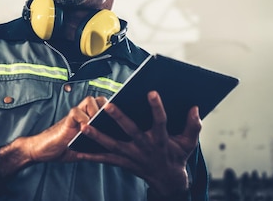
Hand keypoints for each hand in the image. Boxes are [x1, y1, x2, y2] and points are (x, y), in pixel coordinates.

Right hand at [0, 95, 105, 175]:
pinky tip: (85, 129)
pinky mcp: (66, 121)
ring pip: (89, 101)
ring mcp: (74, 117)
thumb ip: (95, 146)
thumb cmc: (62, 149)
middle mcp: (82, 115)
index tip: (119, 116)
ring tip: (97, 123)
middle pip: (99, 99)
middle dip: (106, 107)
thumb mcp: (83, 149)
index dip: (112, 109)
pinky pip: (76, 113)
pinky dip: (83, 119)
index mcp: (88, 120)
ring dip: (96, 111)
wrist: (41, 150)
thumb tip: (114, 150)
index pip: (104, 106)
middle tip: (109, 119)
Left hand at [73, 91, 201, 195]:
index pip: (160, 121)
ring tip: (85, 126)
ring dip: (98, 136)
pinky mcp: (123, 162)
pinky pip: (105, 159)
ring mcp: (132, 156)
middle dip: (119, 118)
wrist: (168, 181)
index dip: (157, 107)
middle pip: (131, 131)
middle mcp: (145, 147)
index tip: (152, 92)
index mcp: (161, 139)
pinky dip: (90, 155)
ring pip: (113, 145)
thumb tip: (196, 108)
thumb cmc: (177, 156)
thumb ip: (193, 126)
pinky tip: (77, 150)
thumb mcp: (189, 143)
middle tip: (108, 105)